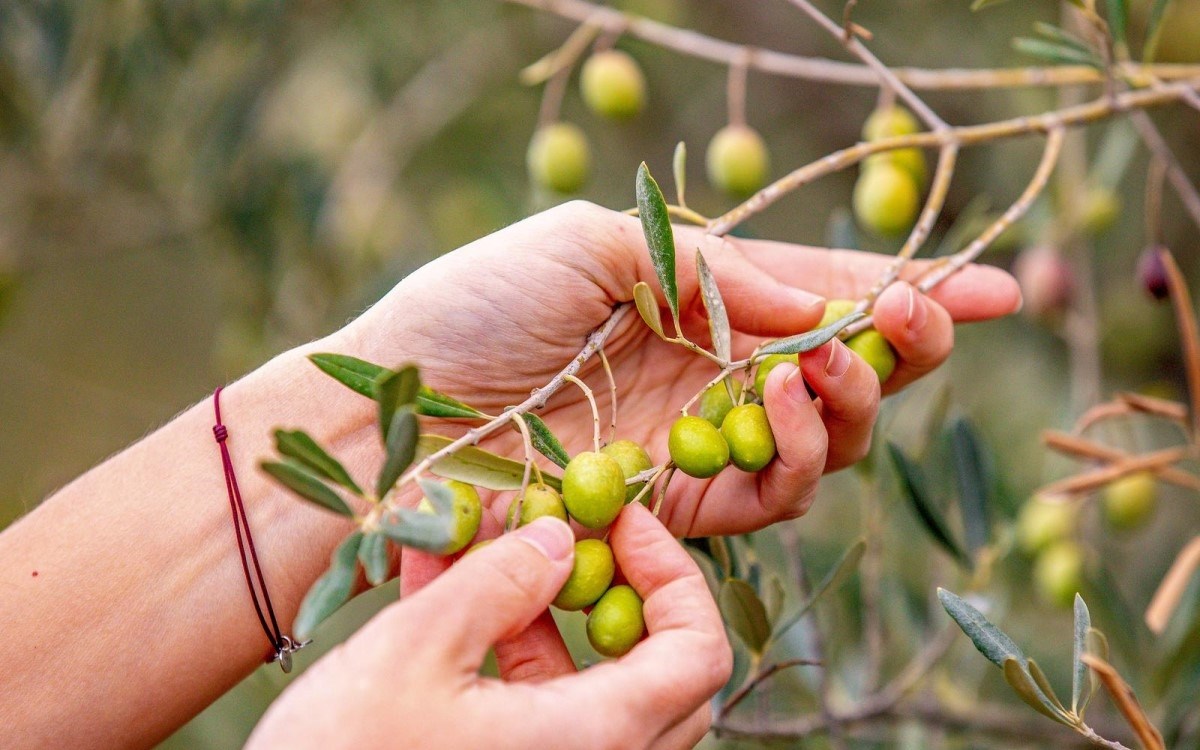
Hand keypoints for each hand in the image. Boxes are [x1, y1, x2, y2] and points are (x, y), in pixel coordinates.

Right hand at [247, 505, 731, 749]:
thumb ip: (498, 582)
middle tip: (570, 533)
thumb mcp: (414, 651)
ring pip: (593, 688)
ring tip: (477, 544)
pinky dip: (507, 651)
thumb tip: (560, 540)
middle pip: (662, 672)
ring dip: (546, 612)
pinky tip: (442, 590)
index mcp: (596, 741)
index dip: (674, 572)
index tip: (620, 519)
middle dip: (618, 588)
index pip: (699, 652)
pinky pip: (539, 712)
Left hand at [334, 201, 1019, 544]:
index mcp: (695, 299)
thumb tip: (819, 297)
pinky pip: (774, 494)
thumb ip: (714, 269)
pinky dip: (802, 454)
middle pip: (845, 371)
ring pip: (828, 441)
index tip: (993, 285)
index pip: (819, 292)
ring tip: (831, 355)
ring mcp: (700, 444)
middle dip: (903, 345)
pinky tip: (785, 403)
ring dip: (854, 397)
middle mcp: (712, 374)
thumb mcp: (594, 243)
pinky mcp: (679, 510)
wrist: (396, 407)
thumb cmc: (477, 307)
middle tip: (912, 315)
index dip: (906, 291)